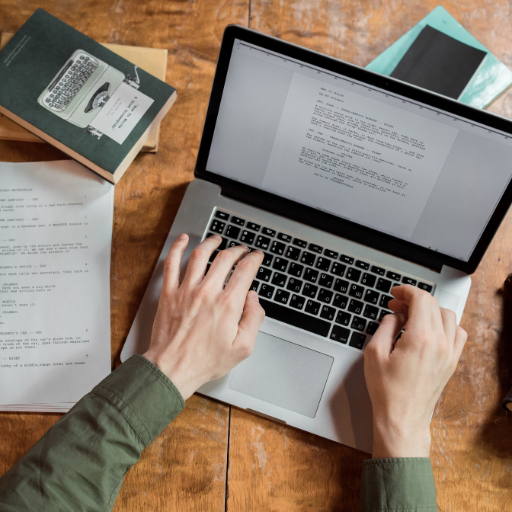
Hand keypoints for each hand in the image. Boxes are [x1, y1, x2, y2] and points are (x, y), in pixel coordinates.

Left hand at [143, 233, 264, 399]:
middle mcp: (207, 293)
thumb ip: (254, 319)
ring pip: (200, 255)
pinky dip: (177, 248)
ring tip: (217, 240)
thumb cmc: (205, 361)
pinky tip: (183, 240)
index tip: (256, 257)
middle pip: (225, 258)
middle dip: (237, 250)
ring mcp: (186, 291)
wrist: (172, 368)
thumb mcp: (243, 347)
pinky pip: (172, 264)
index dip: (254, 259)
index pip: (245, 270)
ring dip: (211, 243)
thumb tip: (254, 298)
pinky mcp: (169, 293)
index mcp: (228, 305)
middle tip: (241, 250)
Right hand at [364, 284, 466, 457]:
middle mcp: (439, 343)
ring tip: (411, 316)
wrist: (402, 418)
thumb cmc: (387, 391)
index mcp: (420, 339)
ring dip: (430, 310)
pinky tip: (429, 330)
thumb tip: (394, 316)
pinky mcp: (452, 362)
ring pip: (448, 316)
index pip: (421, 300)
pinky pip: (457, 333)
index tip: (395, 293)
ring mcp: (449, 353)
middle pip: (434, 305)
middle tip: (396, 305)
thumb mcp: (374, 353)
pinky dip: (445, 324)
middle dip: (413, 299)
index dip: (406, 291)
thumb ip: (385, 326)